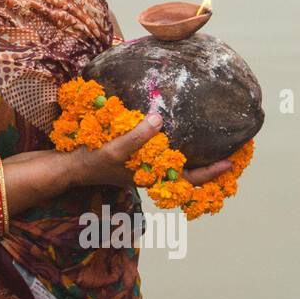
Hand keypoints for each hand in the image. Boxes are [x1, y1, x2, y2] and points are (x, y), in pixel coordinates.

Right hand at [40, 114, 233, 193]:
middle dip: (209, 168)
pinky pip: (162, 158)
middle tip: (228, 154)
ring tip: (209, 147)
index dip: (211, 172)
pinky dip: (175, 151)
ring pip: (176, 168)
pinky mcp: (134, 159)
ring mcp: (143, 168)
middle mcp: (152, 174)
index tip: (231, 162)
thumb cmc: (91, 160)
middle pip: (188, 176)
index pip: (189, 179)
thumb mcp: (115, 149)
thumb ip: (137, 136)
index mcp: (152, 176)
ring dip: (195, 161)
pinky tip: (174, 137)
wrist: (68, 168)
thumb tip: (160, 119)